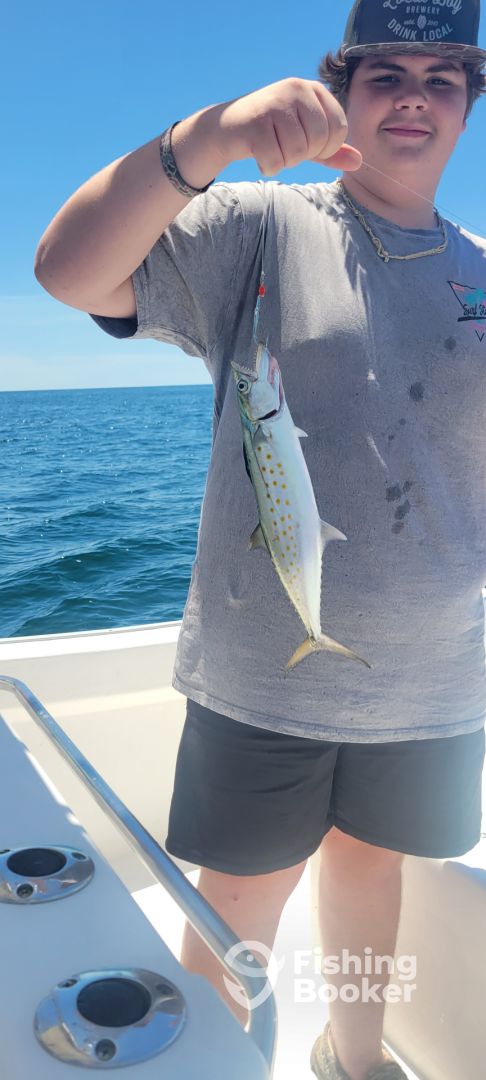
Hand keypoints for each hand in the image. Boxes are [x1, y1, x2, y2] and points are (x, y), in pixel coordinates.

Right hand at [214, 77, 361, 175]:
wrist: (229, 128)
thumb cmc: (272, 133)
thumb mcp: (306, 139)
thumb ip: (332, 150)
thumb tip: (358, 162)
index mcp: (314, 90)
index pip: (339, 128)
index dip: (327, 148)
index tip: (308, 146)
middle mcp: (296, 89)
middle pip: (319, 140)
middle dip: (304, 155)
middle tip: (286, 148)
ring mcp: (275, 102)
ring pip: (297, 152)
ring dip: (284, 161)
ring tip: (272, 149)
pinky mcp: (256, 120)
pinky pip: (275, 159)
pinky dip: (268, 166)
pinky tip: (259, 154)